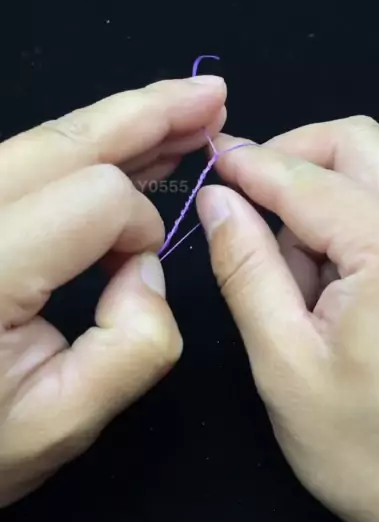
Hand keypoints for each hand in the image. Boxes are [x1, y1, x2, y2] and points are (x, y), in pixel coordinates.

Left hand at [0, 74, 225, 506]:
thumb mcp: (60, 424)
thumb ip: (132, 347)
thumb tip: (145, 267)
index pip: (94, 199)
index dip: (140, 227)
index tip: (138, 277)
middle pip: (63, 140)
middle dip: (146, 114)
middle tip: (211, 97)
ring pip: (40, 141)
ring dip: (117, 124)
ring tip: (180, 113)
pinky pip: (24, 164)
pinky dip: (81, 150)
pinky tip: (122, 145)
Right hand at [197, 117, 378, 521]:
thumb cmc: (376, 458)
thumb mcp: (286, 365)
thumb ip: (247, 269)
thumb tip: (220, 202)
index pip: (310, 178)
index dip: (251, 165)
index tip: (212, 161)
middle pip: (363, 144)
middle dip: (296, 157)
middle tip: (249, 199)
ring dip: (329, 195)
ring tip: (299, 272)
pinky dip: (360, 221)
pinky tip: (337, 281)